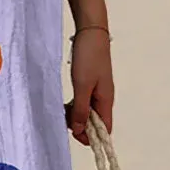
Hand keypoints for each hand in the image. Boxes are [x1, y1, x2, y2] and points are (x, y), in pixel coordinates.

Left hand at [65, 28, 113, 145]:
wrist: (91, 32)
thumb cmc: (88, 57)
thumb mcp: (82, 86)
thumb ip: (81, 109)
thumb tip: (80, 131)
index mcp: (106, 101)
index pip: (105, 130)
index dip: (91, 138)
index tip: (74, 136)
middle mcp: (104, 98)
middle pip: (96, 123)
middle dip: (81, 127)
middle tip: (64, 121)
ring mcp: (98, 90)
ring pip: (88, 112)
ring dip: (76, 116)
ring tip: (63, 111)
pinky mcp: (91, 83)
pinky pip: (84, 101)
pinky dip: (75, 105)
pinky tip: (66, 104)